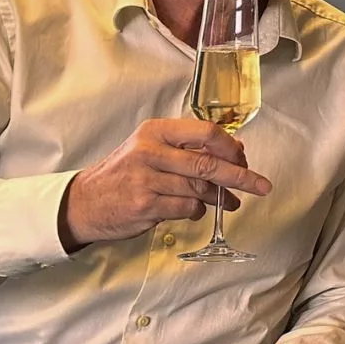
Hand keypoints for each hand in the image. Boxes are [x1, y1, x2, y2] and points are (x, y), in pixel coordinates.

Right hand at [60, 118, 271, 249]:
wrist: (83, 202)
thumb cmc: (124, 175)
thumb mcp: (150, 150)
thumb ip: (187, 148)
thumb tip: (235, 152)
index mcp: (155, 132)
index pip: (206, 132)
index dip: (231, 147)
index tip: (245, 159)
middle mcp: (150, 152)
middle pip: (208, 163)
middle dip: (241, 177)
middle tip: (260, 186)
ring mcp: (146, 180)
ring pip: (200, 188)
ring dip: (218, 198)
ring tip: (225, 202)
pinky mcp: (145, 206)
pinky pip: (187, 209)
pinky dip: (197, 211)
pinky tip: (191, 209)